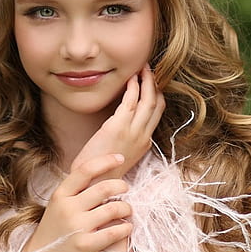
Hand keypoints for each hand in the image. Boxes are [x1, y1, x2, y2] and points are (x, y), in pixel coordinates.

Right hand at [20, 154, 133, 251]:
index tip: (120, 158)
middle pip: (104, 188)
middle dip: (121, 185)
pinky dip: (125, 227)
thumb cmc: (54, 231)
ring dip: (126, 207)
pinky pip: (114, 231)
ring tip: (127, 210)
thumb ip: (75, 191)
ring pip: (113, 209)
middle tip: (126, 188)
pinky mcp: (86, 245)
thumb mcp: (58, 205)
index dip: (105, 161)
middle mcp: (67, 208)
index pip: (85, 170)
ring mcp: (76, 227)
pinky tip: (126, 227)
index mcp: (60, 195)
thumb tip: (101, 171)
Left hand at [71, 64, 164, 178]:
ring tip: (142, 68)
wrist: (93, 184)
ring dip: (146, 81)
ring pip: (147, 100)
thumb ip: (125, 139)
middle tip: (149, 68)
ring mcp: (132, 132)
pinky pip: (130, 102)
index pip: (157, 113)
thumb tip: (122, 125)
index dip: (157, 94)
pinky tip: (129, 79)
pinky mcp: (118, 127)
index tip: (153, 81)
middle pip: (157, 103)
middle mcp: (143, 136)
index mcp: (144, 142)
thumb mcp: (120, 154)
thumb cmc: (102, 170)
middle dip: (155, 83)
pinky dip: (132, 87)